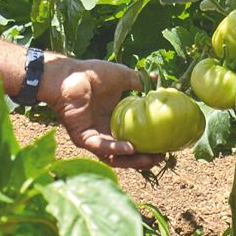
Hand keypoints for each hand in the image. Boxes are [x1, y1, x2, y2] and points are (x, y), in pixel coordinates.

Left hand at [44, 58, 162, 170]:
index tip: (167, 144)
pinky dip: (116, 149)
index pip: (135, 137)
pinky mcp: (83, 138)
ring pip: (115, 156)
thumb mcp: (123, 77)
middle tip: (161, 157)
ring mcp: (94, 137)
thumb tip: (158, 80)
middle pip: (127, 153)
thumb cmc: (92, 74)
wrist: (68, 75)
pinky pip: (101, 147)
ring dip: (132, 161)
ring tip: (149, 159)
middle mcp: (106, 131)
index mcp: (115, 119)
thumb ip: (140, 81)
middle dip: (145, 158)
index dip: (150, 143)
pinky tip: (130, 148)